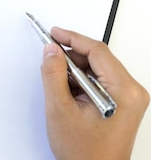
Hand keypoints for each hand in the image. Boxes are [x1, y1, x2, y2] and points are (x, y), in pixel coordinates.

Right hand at [41, 27, 148, 159]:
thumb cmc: (85, 152)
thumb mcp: (60, 109)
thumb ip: (53, 74)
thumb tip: (51, 50)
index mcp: (123, 91)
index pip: (97, 51)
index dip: (72, 38)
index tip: (54, 34)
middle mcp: (132, 92)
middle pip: (98, 58)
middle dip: (71, 57)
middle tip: (50, 60)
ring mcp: (129, 97)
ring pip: (98, 68)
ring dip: (75, 71)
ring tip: (60, 88)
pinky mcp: (123, 102)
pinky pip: (100, 80)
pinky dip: (82, 81)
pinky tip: (69, 94)